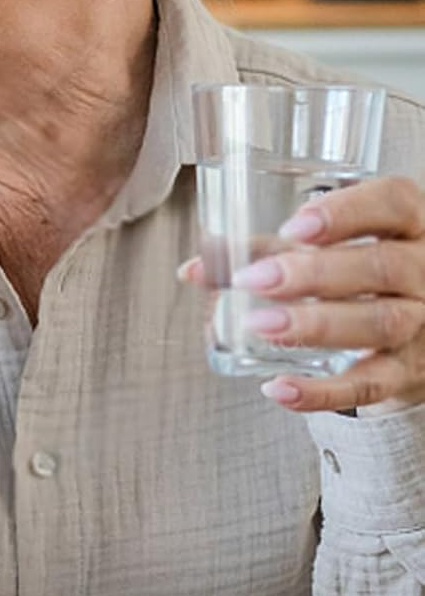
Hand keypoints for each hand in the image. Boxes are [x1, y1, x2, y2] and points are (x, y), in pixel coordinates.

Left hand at [180, 177, 424, 414]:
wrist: (411, 339)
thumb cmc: (358, 281)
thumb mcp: (322, 254)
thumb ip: (262, 254)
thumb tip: (195, 267)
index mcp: (408, 227)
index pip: (395, 203)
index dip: (348, 211)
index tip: (294, 226)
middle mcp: (423, 273)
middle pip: (382, 267)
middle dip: (315, 274)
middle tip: (255, 280)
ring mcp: (419, 325)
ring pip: (380, 322)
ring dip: (315, 325)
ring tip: (259, 325)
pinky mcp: (403, 374)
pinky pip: (367, 385)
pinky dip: (320, 392)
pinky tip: (278, 388)